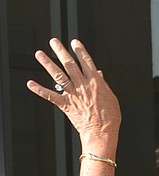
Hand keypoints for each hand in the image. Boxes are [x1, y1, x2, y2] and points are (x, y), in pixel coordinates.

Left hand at [27, 38, 119, 154]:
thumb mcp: (111, 98)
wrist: (102, 133)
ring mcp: (73, 94)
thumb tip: (98, 73)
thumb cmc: (109, 119)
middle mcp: (82, 85)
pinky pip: (50, 96)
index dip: (80, 50)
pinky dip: (39, 90)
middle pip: (70, 64)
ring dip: (48, 63)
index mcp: (95, 82)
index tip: (74, 42)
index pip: (86, 61)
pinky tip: (30, 84)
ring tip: (39, 54)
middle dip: (61, 51)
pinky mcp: (66, 105)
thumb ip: (103, 84)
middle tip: (53, 42)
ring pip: (58, 75)